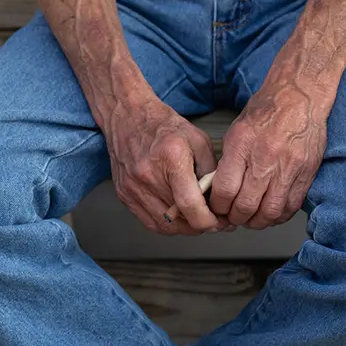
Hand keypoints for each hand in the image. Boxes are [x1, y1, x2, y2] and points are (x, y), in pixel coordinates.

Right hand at [105, 96, 228, 234]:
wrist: (128, 117)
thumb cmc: (164, 126)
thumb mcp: (198, 140)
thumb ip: (210, 171)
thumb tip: (218, 199)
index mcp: (171, 158)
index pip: (190, 204)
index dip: (209, 221)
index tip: (221, 221)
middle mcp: (148, 174)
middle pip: (179, 218)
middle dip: (201, 225)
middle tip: (214, 220)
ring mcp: (132, 187)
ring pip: (164, 225)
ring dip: (185, 228)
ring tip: (197, 218)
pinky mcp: (124, 194)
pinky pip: (150, 222)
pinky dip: (167, 224)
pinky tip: (178, 216)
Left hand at [211, 71, 328, 229]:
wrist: (299, 97)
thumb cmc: (265, 111)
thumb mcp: (236, 131)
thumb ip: (229, 161)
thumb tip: (220, 188)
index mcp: (242, 146)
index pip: (225, 190)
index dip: (218, 206)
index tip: (217, 208)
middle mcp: (265, 159)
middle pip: (246, 206)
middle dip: (236, 218)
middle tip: (233, 217)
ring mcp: (288, 168)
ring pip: (270, 212)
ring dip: (258, 222)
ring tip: (251, 219)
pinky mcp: (306, 174)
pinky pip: (291, 206)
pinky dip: (279, 216)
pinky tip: (271, 213)